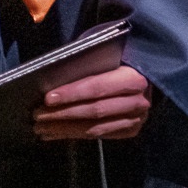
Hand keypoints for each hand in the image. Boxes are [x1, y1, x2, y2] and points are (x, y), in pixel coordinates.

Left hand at [33, 65, 151, 141]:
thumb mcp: (107, 52)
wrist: (150, 73)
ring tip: (40, 128)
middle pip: (94, 110)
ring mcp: (136, 120)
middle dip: (62, 114)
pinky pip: (98, 135)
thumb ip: (88, 61)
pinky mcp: (130, 131)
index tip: (47, 98)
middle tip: (37, 115)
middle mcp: (138, 102)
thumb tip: (55, 74)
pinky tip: (54, 134)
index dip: (71, 93)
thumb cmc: (120, 58)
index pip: (98, 87)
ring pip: (94, 128)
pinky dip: (73, 135)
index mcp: (134, 77)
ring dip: (64, 129)